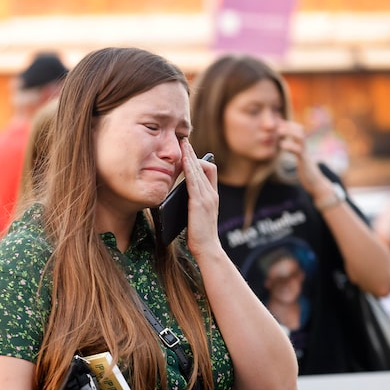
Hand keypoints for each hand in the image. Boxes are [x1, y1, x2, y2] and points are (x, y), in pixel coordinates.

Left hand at [179, 139, 219, 257]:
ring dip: (191, 156)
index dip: (199, 160)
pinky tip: (183, 161)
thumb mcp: (195, 214)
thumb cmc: (198, 235)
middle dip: (193, 152)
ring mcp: (207, 198)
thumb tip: (176, 195)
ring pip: (200, 170)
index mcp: (212, 196)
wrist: (207, 249)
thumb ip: (190, 203)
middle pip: (205, 166)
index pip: (209, 170)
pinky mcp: (199, 203)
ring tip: (183, 144)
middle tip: (184, 140)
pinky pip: (194, 181)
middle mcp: (212, 194)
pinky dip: (190, 169)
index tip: (188, 152)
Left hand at [277, 121, 329, 195]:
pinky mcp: (304, 161)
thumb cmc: (306, 171)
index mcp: (303, 146)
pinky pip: (298, 151)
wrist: (315, 183)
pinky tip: (282, 145)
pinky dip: (290, 146)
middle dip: (290, 125)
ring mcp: (306, 153)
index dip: (290, 125)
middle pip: (301, 130)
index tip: (279, 123)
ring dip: (290, 132)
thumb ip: (294, 151)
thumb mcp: (299, 159)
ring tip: (279, 132)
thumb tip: (285, 146)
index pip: (299, 130)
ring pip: (301, 138)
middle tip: (277, 125)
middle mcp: (305, 147)